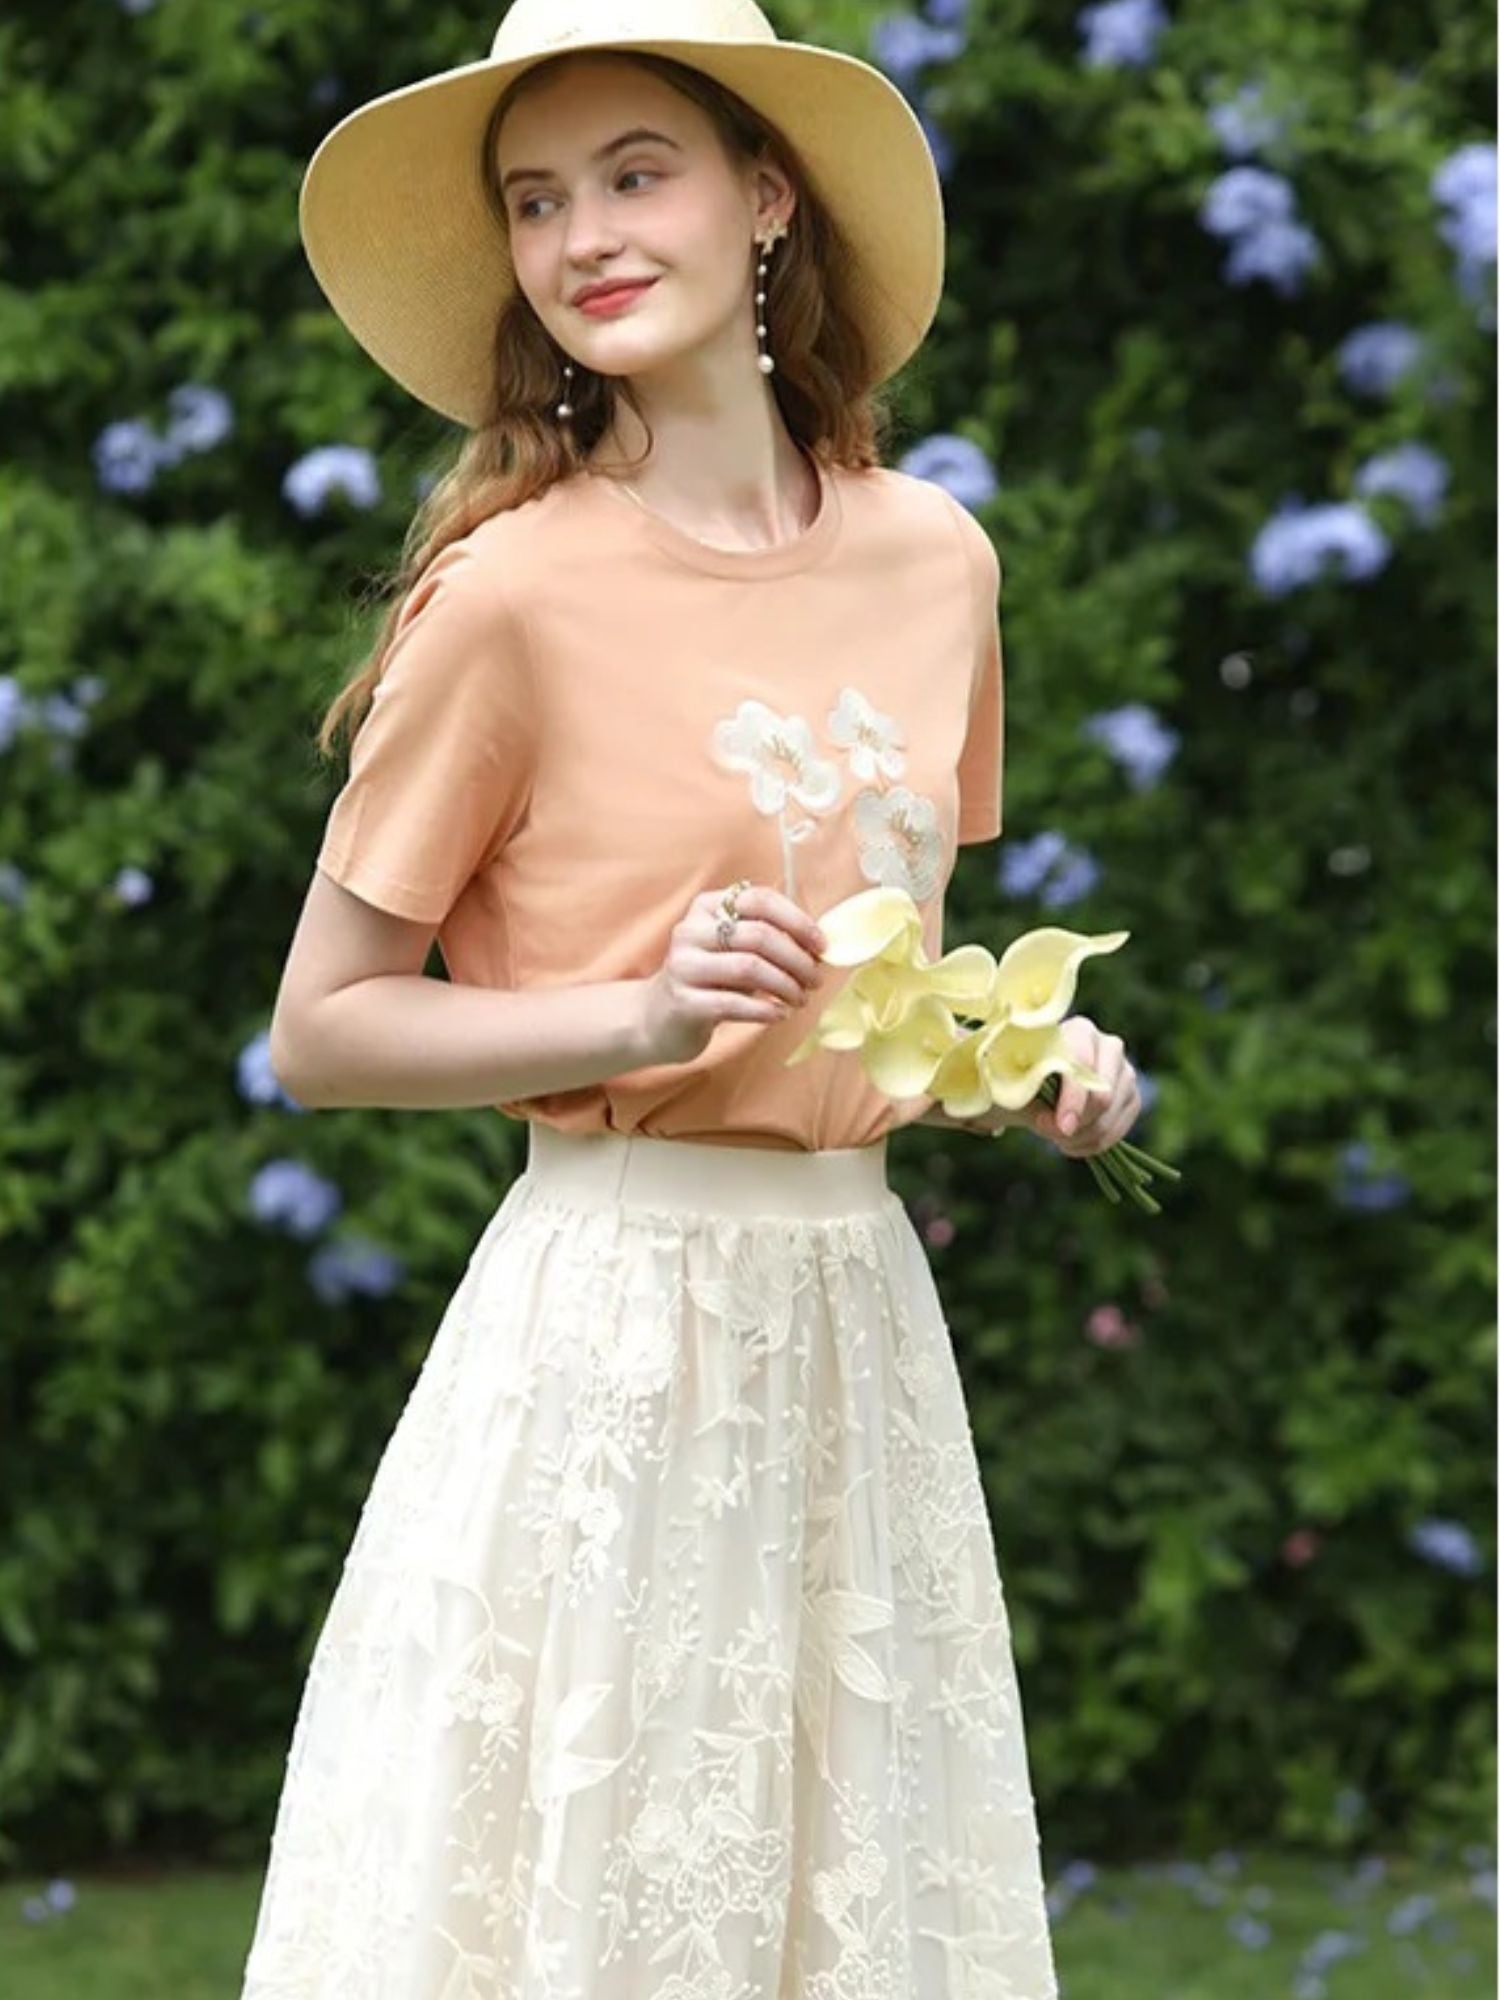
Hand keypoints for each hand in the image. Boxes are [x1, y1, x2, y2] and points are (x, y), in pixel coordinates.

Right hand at [639, 882, 827, 1066]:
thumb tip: (819, 946)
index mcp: (706, 907)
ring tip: (800, 1000)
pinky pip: (734, 1003)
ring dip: (786, 986)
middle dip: (797, 960)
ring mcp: (683, 965)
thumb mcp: (734, 951)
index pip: (760, 899)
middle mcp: (691, 930)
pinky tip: (779, 1015)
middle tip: (816, 980)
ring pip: (749, 968)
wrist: (657, 1019)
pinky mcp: (683, 1001)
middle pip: (759, 935)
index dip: (797, 921)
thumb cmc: (709, 981)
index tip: (822, 946)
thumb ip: (769, 940)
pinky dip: (766, 1010)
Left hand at [1022, 1014, 1139, 1156]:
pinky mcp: (1131, 1097)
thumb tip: (1060, 1124)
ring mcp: (1125, 1072)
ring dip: (1082, 1137)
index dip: (1073, 1100)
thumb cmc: (1018, 1079)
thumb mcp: (1015, 1086)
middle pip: (1103, 1095)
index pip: (1083, 1064)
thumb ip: (1034, 1102)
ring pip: (1110, 1116)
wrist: (1033, 1087)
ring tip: (1058, 1139)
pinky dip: (1094, 1144)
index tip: (1061, 1127)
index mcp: (1079, 1031)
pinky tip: (1073, 1143)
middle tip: (1051, 1133)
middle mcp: (1109, 1046)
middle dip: (1077, 1124)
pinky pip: (1119, 1129)